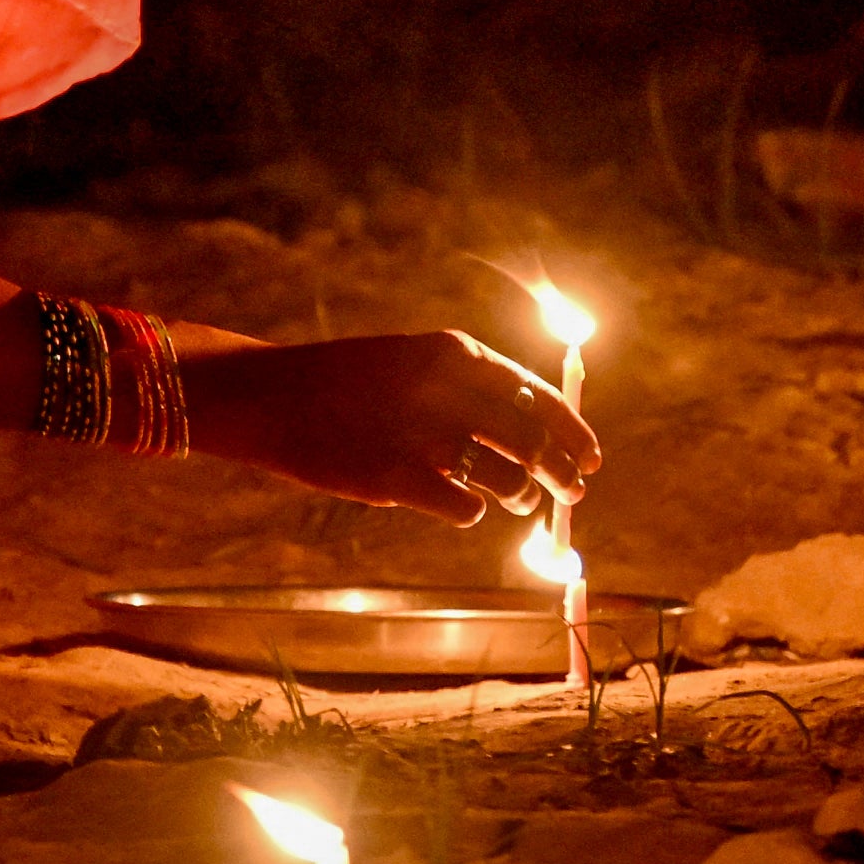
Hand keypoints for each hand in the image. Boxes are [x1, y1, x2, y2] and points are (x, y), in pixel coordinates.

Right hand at [184, 331, 600, 527]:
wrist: (271, 397)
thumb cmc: (349, 384)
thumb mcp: (414, 366)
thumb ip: (472, 392)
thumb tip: (540, 436)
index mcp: (454, 353)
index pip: (540, 396)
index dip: (574, 432)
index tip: (592, 458)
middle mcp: (446, 391)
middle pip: (535, 443)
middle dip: (562, 473)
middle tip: (573, 492)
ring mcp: (423, 437)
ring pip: (509, 482)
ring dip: (519, 496)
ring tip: (512, 498)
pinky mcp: (399, 480)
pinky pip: (466, 508)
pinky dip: (470, 509)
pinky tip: (457, 501)